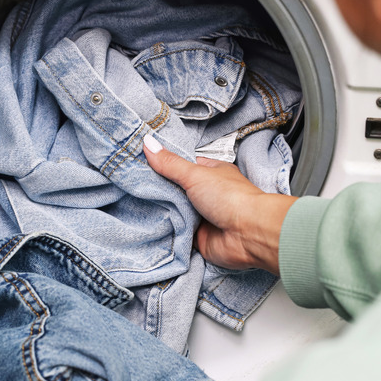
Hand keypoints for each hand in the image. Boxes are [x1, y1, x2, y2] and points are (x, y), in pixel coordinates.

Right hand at [142, 134, 295, 274]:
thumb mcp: (195, 174)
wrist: (248, 234)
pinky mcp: (197, 237)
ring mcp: (202, 216)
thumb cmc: (231, 198)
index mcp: (211, 173)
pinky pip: (175, 232)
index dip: (162, 165)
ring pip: (174, 211)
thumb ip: (170, 163)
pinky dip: (165, 230)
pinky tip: (146, 224)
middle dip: (158, 190)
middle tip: (131, 185)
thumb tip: (148, 143)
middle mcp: (207, 194)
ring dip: (161, 211)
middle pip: (175, 190)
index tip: (139, 163)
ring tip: (133, 203)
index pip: (182, 166)